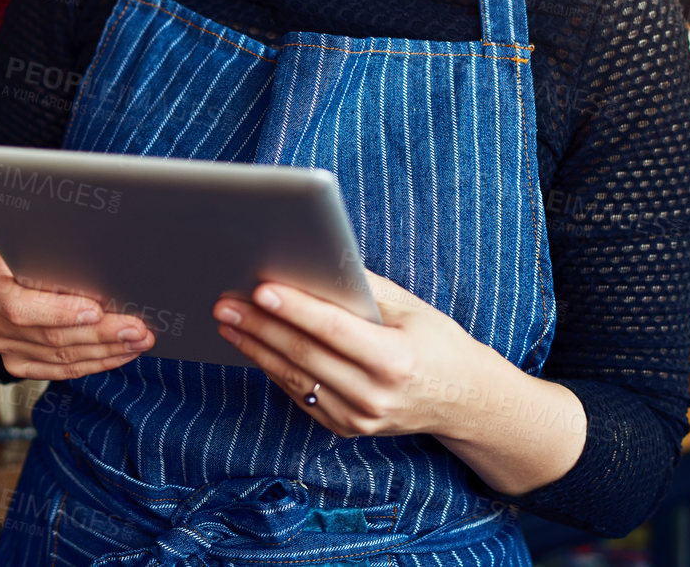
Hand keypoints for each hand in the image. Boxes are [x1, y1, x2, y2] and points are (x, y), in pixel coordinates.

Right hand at [0, 251, 153, 379]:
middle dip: (100, 333)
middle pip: (48, 335)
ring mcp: (1, 343)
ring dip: (105, 351)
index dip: (60, 312)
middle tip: (136, 329)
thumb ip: (61, 261)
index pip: (21, 306)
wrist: (20, 265)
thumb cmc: (37, 247)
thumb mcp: (44, 242)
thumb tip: (103, 284)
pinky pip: (59, 369)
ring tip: (137, 341)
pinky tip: (119, 354)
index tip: (97, 310)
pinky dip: (93, 363)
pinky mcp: (16, 361)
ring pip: (59, 356)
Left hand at [212, 271, 485, 439]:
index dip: (294, 308)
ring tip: (227, 321)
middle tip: (225, 302)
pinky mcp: (347, 428)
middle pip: (304, 354)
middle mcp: (374, 395)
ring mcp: (359, 418)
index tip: (259, 289)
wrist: (464, 401)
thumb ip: (362, 288)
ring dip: (255, 347)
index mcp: (395, 360)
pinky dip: (273, 369)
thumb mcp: (411, 309)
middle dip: (260, 326)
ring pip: (294, 378)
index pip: (332, 329)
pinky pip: (300, 395)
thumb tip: (313, 260)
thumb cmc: (437, 343)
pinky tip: (253, 346)